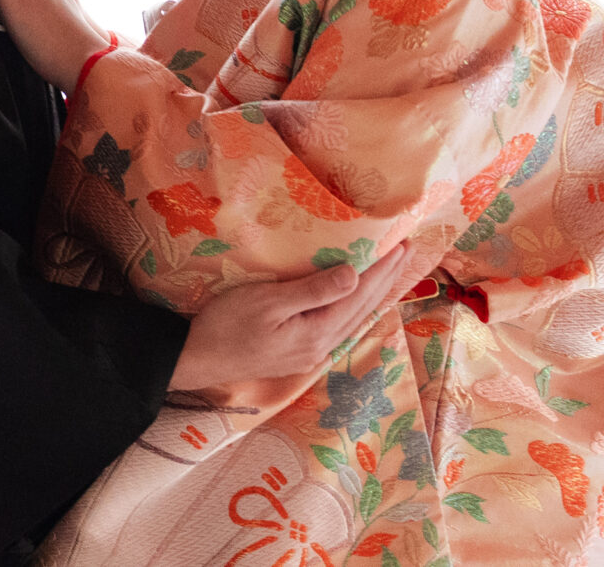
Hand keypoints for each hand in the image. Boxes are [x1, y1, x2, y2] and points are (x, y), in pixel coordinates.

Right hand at [171, 243, 422, 389]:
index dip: (382, 270)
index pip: (359, 295)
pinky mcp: (299, 351)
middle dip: (386, 279)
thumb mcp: (267, 302)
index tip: (401, 245)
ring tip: (390, 271)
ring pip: (354, 318)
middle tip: (407, 250)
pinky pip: (339, 324)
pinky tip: (356, 300)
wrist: (196, 358)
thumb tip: (355, 275)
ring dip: (374, 292)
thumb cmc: (225, 325)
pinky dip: (355, 306)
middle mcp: (322, 345)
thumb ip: (312, 291)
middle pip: (363, 308)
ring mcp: (311, 352)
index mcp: (317, 332)